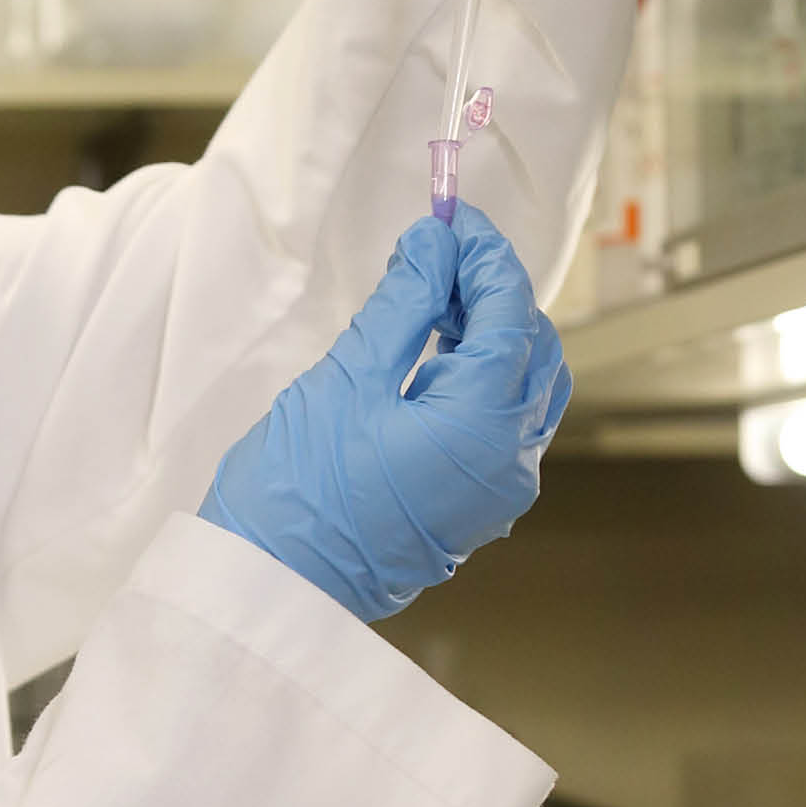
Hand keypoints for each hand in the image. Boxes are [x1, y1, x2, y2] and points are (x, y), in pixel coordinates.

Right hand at [201, 205, 570, 620]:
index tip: (453, 220)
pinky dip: (479, 381)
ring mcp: (498, 491)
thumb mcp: (348, 376)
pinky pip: (501, 427)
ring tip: (429, 304)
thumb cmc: (299, 489)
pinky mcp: (474, 507)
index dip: (485, 255)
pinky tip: (430, 358)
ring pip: (525, 389)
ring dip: (490, 337)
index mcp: (486, 423)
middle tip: (436, 257)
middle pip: (533, 349)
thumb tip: (435, 247)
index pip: (510, 311)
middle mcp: (511, 460)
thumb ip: (403, 303)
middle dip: (492, 294)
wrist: (272, 586)